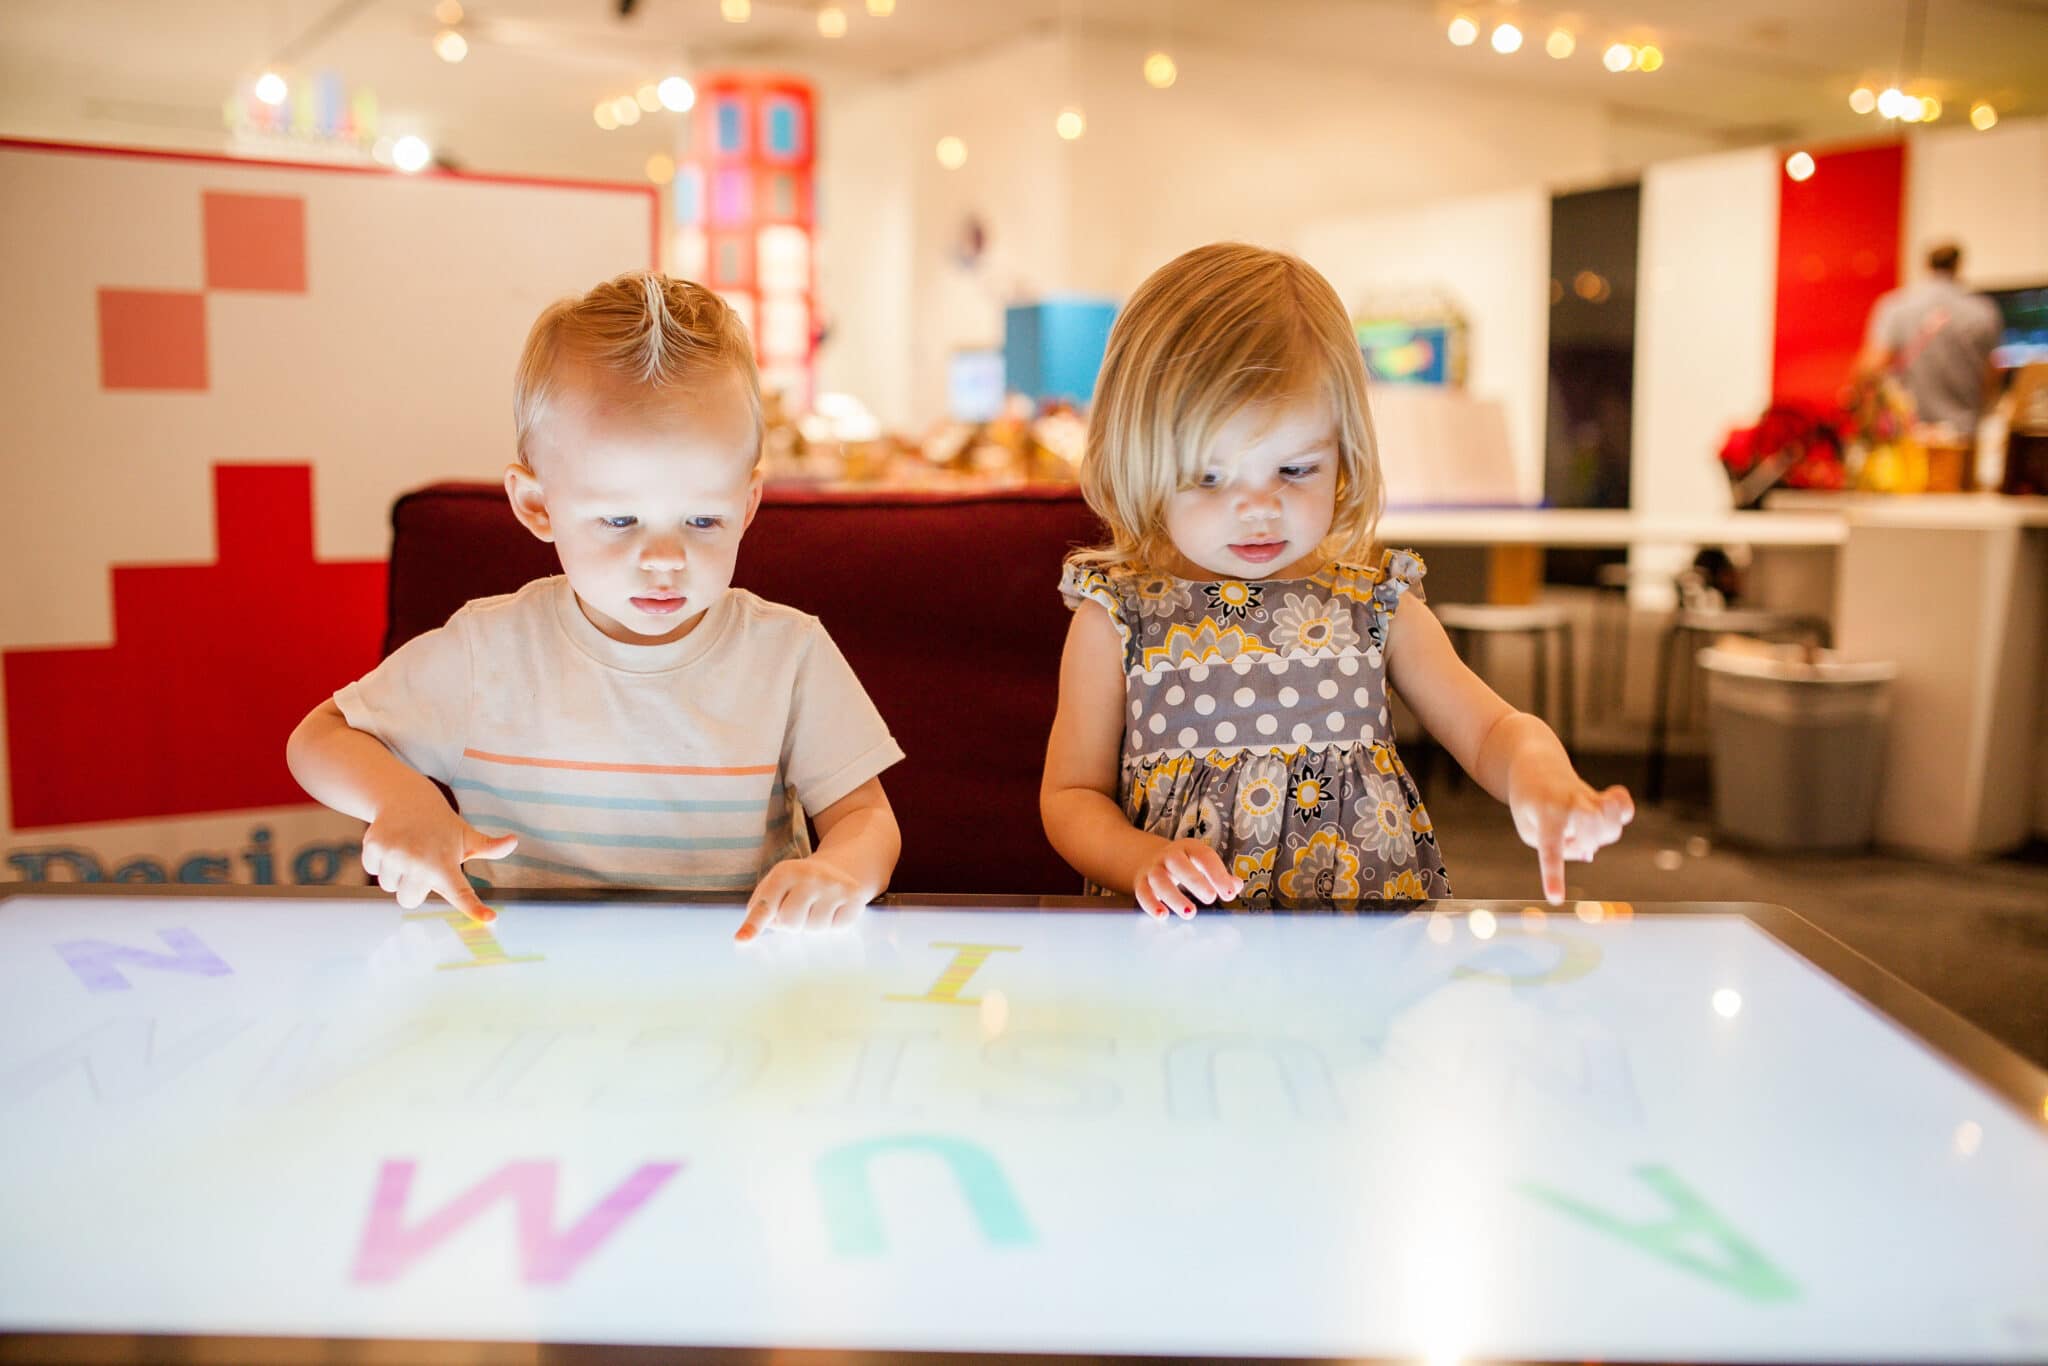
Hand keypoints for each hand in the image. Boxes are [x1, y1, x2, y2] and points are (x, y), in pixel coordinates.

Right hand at [360, 795, 515, 922]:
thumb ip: (489, 847)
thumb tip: (513, 841)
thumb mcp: (467, 837)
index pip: (462, 892)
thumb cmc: (441, 826)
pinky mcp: (373, 848)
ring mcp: (394, 855)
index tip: (489, 919)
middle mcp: (419, 861)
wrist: (407, 798)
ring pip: (390, 886)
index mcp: (445, 863)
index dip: (474, 908)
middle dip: (414, 887)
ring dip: (396, 874)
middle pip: (409, 900)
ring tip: (407, 850)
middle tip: (421, 862)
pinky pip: (374, 871)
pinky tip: (392, 844)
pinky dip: (380, 862)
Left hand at [737, 853, 870, 941]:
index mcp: (784, 872)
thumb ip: (761, 909)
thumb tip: (745, 937)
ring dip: (812, 925)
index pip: (766, 905)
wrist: (839, 868)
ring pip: (813, 928)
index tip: (741, 940)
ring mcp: (833, 885)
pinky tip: (833, 909)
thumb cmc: (799, 885)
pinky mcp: (854, 896)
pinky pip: (835, 928)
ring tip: (816, 908)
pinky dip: (832, 924)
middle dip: (790, 924)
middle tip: (799, 910)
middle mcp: (810, 875)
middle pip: (790, 922)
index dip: (753, 924)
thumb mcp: (776, 886)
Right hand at [1133, 838, 1241, 919]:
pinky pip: (1143, 893)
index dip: (1217, 874)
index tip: (1229, 894)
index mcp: (1189, 848)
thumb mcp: (1203, 865)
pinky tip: (1163, 916)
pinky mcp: (1141, 883)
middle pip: (1178, 864)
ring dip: (1174, 897)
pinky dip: (1151, 904)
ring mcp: (1153, 869)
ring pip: (1159, 880)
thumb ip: (1221, 877)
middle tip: (1210, 898)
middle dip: (1195, 881)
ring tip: (1190, 913)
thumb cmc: (1186, 866)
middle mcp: (1169, 856)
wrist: (1150, 860)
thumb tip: (1236, 885)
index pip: (1204, 857)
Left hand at [1507, 755, 1633, 904]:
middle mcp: (1571, 804)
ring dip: (1600, 837)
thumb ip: (1558, 849)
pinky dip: (1623, 811)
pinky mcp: (1600, 797)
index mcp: (1546, 814)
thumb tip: (1589, 853)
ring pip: (1611, 827)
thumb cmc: (1530, 805)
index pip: (1551, 849)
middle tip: (1568, 834)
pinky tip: (1614, 807)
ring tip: (1583, 828)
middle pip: (1593, 834)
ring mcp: (1588, 799)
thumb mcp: (1530, 830)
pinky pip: (1624, 806)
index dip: (1554, 875)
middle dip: (1584, 844)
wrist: (1535, 765)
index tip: (1556, 899)